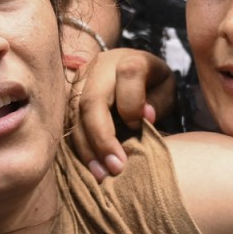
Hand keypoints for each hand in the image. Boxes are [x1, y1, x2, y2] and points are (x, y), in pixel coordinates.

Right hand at [69, 49, 170, 180]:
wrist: (129, 71)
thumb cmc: (152, 85)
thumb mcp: (165, 89)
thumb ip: (159, 101)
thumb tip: (144, 118)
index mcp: (130, 59)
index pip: (129, 74)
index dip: (133, 104)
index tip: (138, 127)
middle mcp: (100, 66)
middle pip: (92, 100)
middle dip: (102, 138)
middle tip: (115, 167)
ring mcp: (79, 82)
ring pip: (74, 115)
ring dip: (87, 149)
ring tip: (101, 174)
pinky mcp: (67, 99)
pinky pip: (67, 125)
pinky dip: (79, 148)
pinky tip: (91, 167)